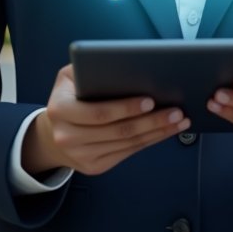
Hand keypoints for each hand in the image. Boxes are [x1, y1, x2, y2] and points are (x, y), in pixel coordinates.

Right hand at [22, 64, 191, 176]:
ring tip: (179, 120)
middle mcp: (67, 137)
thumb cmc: (69, 95)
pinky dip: (150, 141)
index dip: (126, 107)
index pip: (98, 112)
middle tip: (176, 110)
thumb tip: (126, 65)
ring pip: (127, 144)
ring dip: (157, 132)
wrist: (53, 131)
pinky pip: (128, 152)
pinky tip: (166, 131)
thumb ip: (90, 68)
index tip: (150, 100)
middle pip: (118, 131)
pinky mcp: (95, 167)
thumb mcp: (71, 76)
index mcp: (60, 109)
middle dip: (151, 121)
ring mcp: (81, 156)